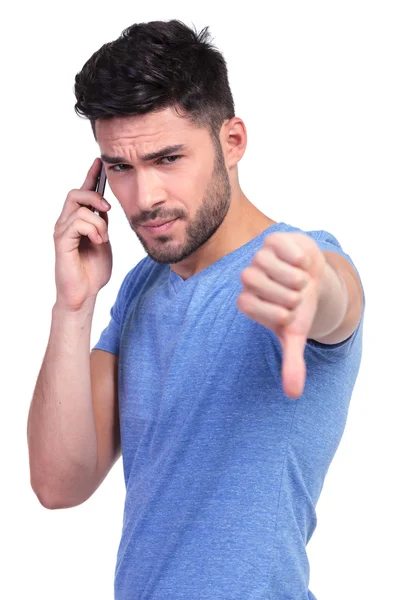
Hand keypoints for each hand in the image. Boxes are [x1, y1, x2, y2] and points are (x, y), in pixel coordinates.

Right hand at [53, 158, 112, 311]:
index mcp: (78, 221)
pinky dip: (93, 229)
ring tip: (103, 238)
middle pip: (75, 193)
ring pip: (78, 207)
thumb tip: (104, 207)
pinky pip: (77, 222)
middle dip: (94, 196)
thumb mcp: (104, 240)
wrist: (85, 293)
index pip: (82, 193)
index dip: (90, 176)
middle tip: (108, 210)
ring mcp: (62, 231)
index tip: (99, 162)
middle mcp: (66, 223)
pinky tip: (98, 241)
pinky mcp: (62, 241)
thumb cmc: (93, 270)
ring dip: (97, 221)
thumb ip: (102, 223)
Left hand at [237, 232, 325, 397]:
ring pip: (265, 262)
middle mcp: (248, 277)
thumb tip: (293, 395)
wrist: (314, 277)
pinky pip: (279, 245)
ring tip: (301, 281)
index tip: (289, 314)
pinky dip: (296, 257)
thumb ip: (292, 362)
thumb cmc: (299, 306)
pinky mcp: (273, 240)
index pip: (245, 303)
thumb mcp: (296, 334)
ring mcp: (259, 257)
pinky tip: (303, 264)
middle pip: (252, 280)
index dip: (273, 311)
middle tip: (297, 296)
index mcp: (247, 300)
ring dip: (292, 276)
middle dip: (283, 293)